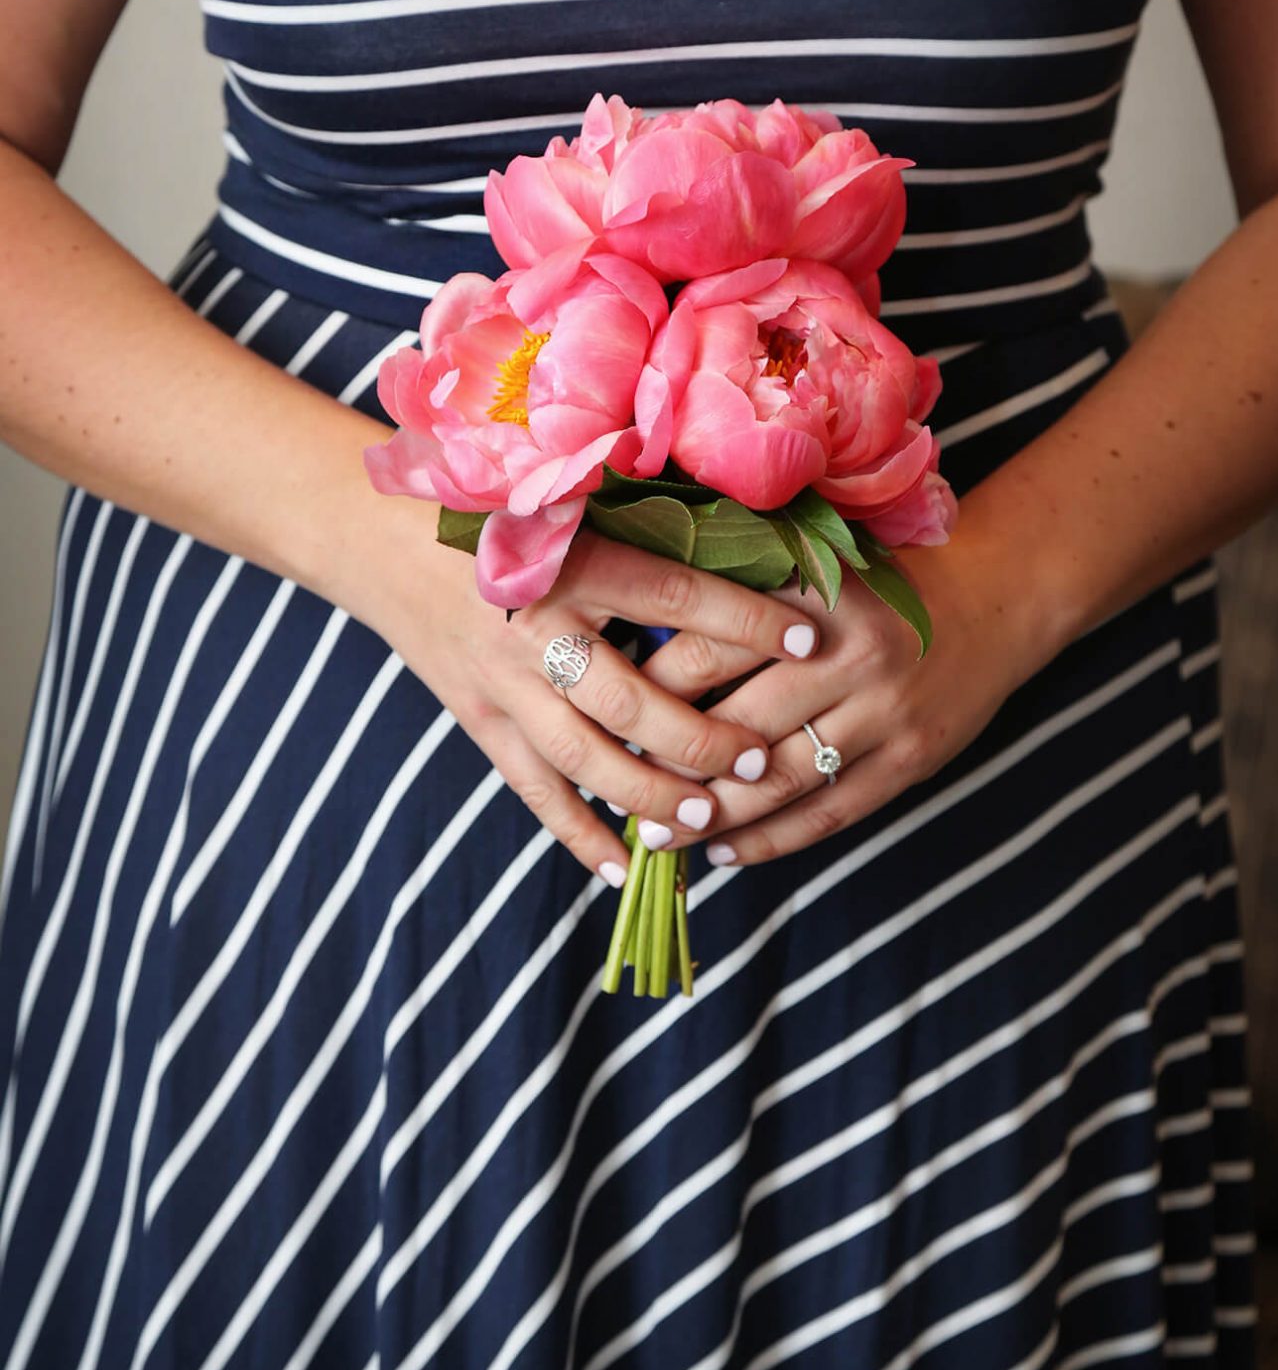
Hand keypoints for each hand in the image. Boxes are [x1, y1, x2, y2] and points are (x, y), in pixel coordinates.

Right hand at [357, 505, 820, 883]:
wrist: (376, 537)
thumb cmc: (492, 507)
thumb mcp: (566, 501)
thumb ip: (646, 526)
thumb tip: (754, 538)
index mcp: (569, 560)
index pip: (674, 594)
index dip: (745, 620)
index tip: (809, 638)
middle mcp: (536, 628)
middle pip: (628, 699)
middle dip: (698, 737)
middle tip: (757, 757)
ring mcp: (503, 683)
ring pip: (584, 758)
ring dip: (649, 794)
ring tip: (707, 818)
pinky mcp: (479, 721)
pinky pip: (534, 790)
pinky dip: (579, 834)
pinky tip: (627, 867)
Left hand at [638, 510, 1060, 864]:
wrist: (997, 599)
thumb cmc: (876, 580)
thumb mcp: (811, 562)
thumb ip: (736, 589)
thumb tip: (631, 649)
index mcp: (813, 590)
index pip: (707, 649)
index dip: (647, 691)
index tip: (601, 716)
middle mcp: (852, 650)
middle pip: (736, 723)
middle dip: (668, 766)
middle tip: (613, 791)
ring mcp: (888, 710)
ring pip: (777, 780)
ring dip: (711, 817)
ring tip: (658, 838)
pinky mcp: (912, 759)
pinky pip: (828, 814)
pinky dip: (771, 841)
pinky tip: (725, 854)